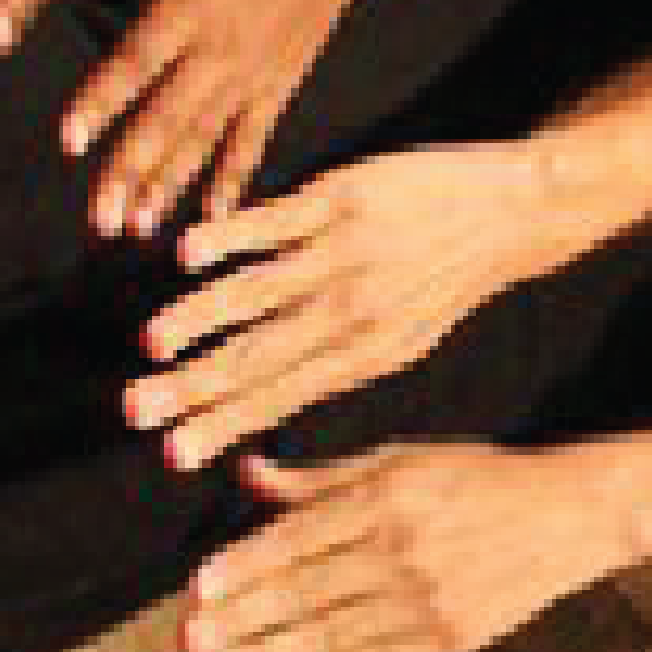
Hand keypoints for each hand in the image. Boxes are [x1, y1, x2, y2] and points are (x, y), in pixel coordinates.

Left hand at [61, 0, 397, 241]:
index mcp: (191, 3)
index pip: (136, 60)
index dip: (102, 101)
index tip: (70, 140)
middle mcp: (219, 48)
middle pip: (167, 118)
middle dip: (131, 169)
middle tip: (100, 217)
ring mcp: (251, 73)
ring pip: (203, 138)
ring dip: (170, 184)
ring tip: (139, 227)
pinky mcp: (278, 83)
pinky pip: (251, 138)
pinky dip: (232, 177)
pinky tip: (212, 215)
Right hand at [128, 140, 569, 469]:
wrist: (514, 210)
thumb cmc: (442, 279)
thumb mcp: (400, 338)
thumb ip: (332, 366)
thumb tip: (262, 402)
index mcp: (366, 354)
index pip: (280, 398)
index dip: (224, 426)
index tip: (173, 454)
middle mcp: (353, 311)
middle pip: (260, 357)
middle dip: (195, 388)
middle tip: (137, 413)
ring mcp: (347, 252)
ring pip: (260, 292)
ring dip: (201, 318)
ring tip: (152, 342)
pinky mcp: (345, 197)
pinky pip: (277, 221)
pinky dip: (230, 238)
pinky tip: (187, 254)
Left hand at [180, 440, 633, 651]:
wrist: (569, 517)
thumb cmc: (476, 479)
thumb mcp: (399, 458)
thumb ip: (319, 478)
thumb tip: (247, 475)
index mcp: (389, 496)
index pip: (301, 538)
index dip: (246, 567)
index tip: (199, 589)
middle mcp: (406, 551)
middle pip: (307, 593)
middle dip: (242, 622)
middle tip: (189, 644)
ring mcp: (429, 602)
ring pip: (333, 636)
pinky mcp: (450, 640)